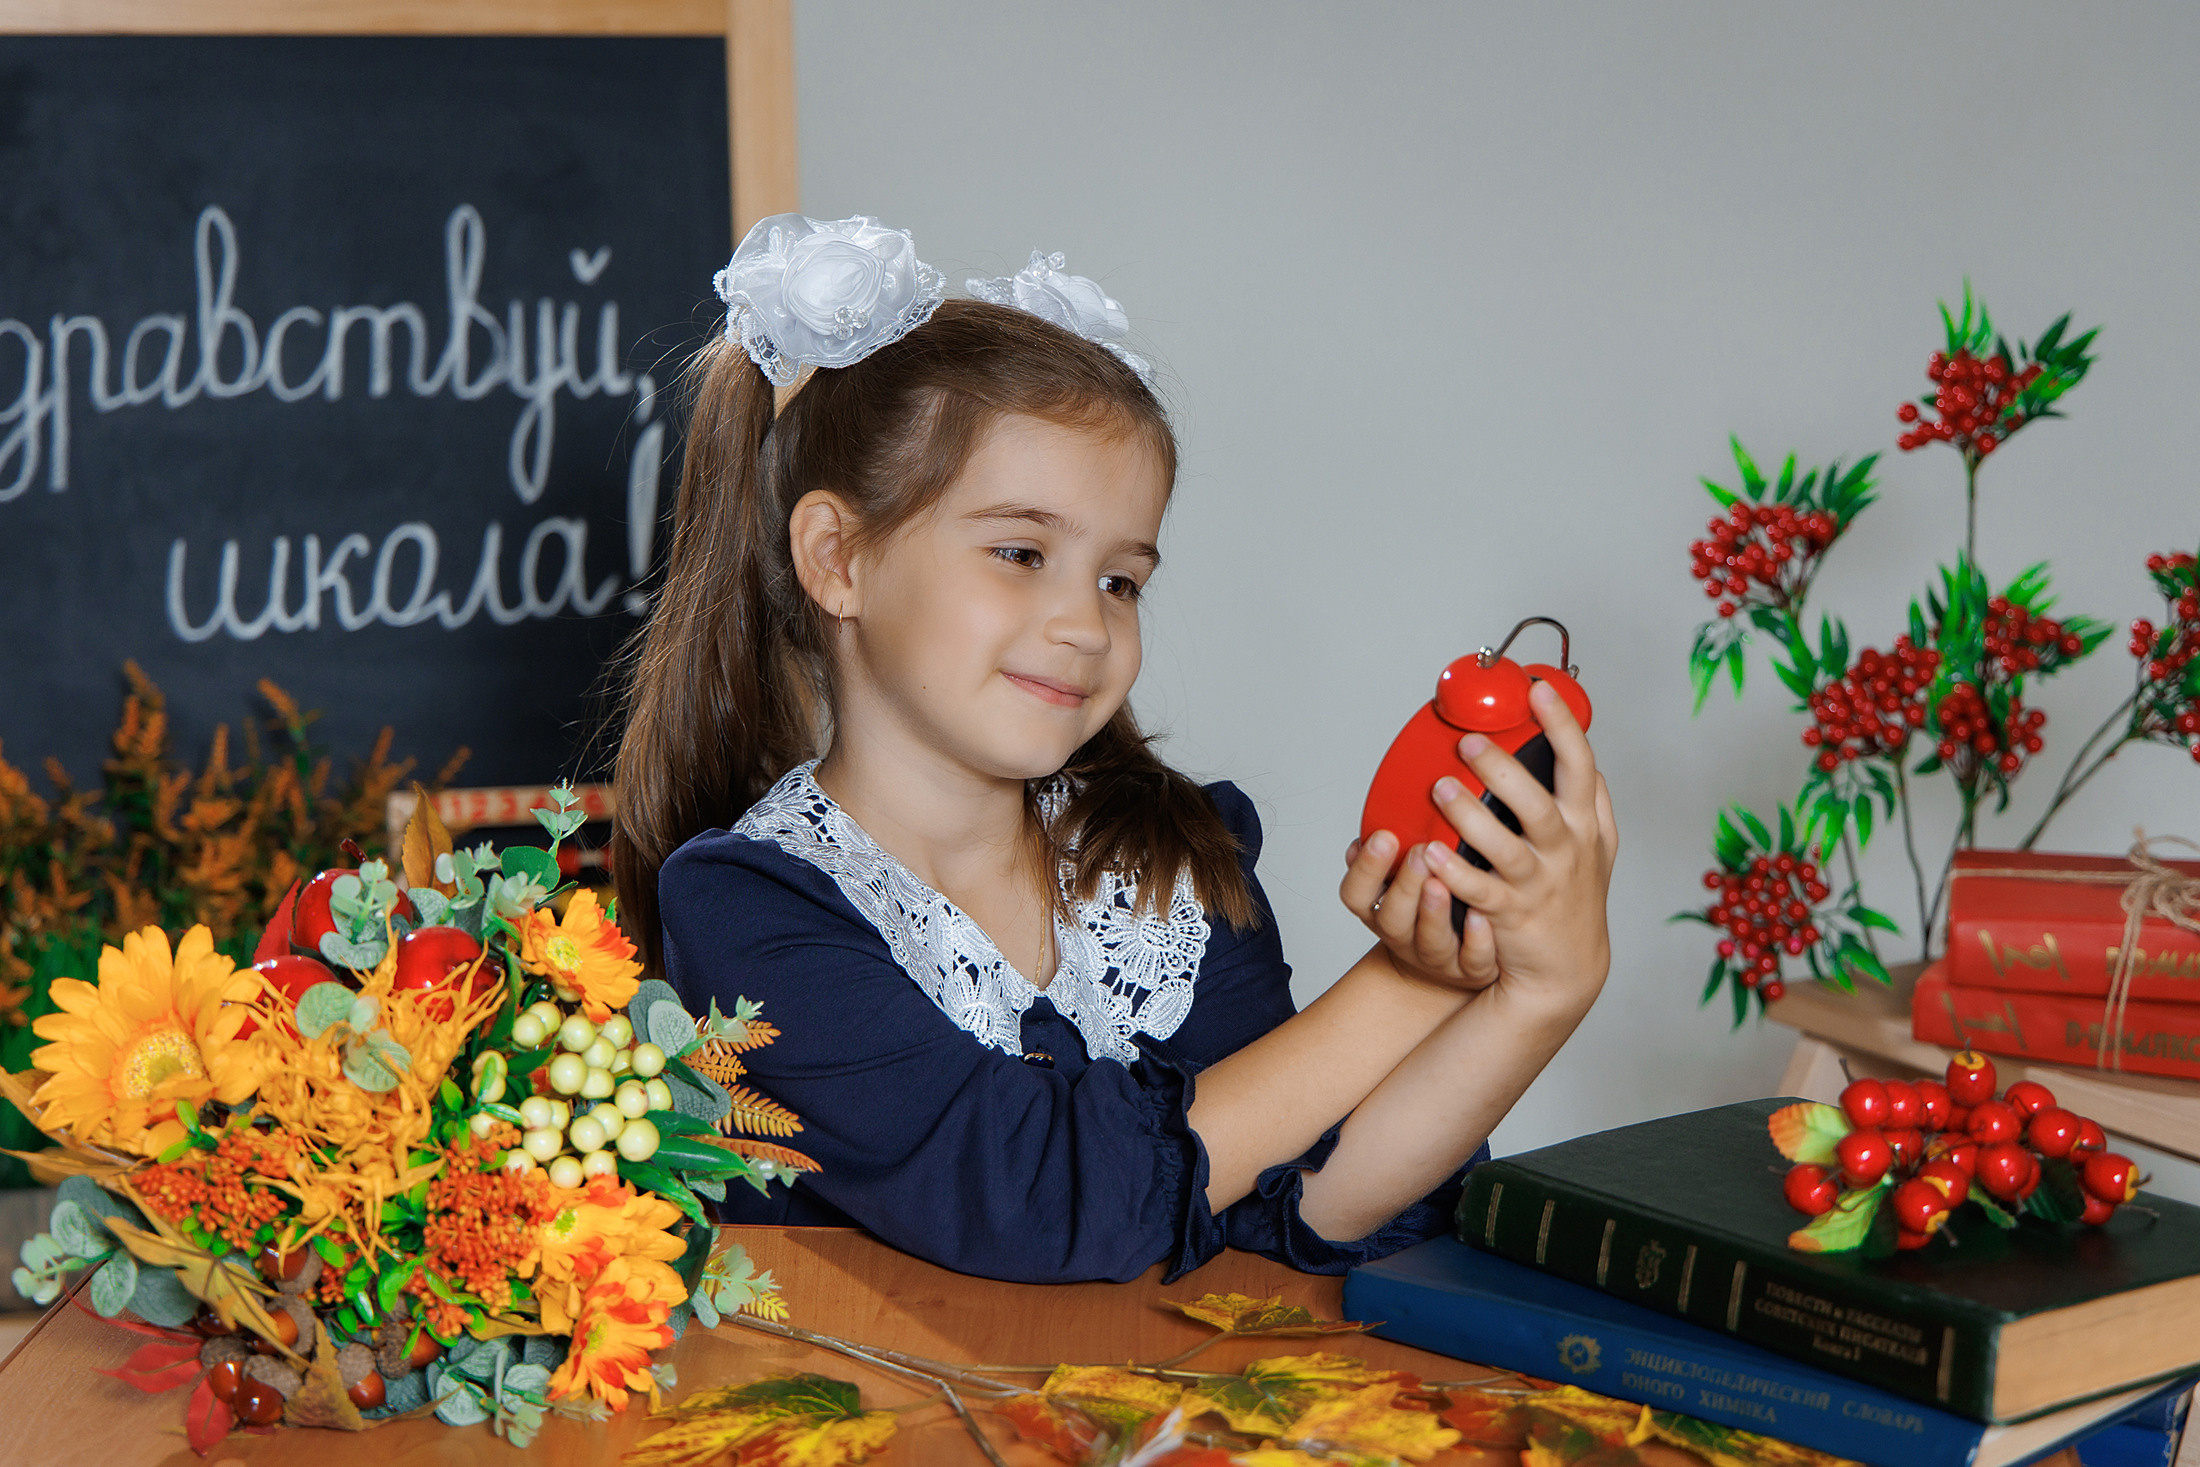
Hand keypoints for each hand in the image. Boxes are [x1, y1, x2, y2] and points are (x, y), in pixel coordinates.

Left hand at [1341, 680, 1617, 1004]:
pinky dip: (1455, 874)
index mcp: (1583, 825)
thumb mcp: (1597, 847)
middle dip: (1502, 770)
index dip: (1561, 726)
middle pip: (1538, 804)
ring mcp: (1538, 883)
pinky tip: (1429, 855)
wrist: (1567, 968)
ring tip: (1440, 788)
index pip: (1580, 765)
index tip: (1538, 690)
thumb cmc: (1575, 897)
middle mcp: (1565, 851)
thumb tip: (1587, 755)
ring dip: (1471, 817)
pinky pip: (1480, 890)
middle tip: (1465, 742)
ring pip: (1506, 846)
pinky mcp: (1510, 914)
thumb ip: (1591, 802)